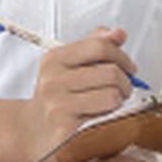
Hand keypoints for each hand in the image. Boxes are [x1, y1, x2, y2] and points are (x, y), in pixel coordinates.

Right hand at [23, 27, 138, 149]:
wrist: (32, 128)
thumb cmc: (56, 96)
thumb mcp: (69, 65)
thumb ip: (94, 46)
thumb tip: (119, 33)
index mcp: (55, 58)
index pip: (99, 46)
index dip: (122, 56)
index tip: (129, 68)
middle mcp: (53, 78)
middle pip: (111, 72)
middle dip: (126, 82)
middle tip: (124, 88)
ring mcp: (58, 101)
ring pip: (112, 94)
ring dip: (119, 99)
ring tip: (112, 101)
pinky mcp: (65, 124)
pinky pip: (104, 113)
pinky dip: (109, 113)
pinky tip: (100, 112)